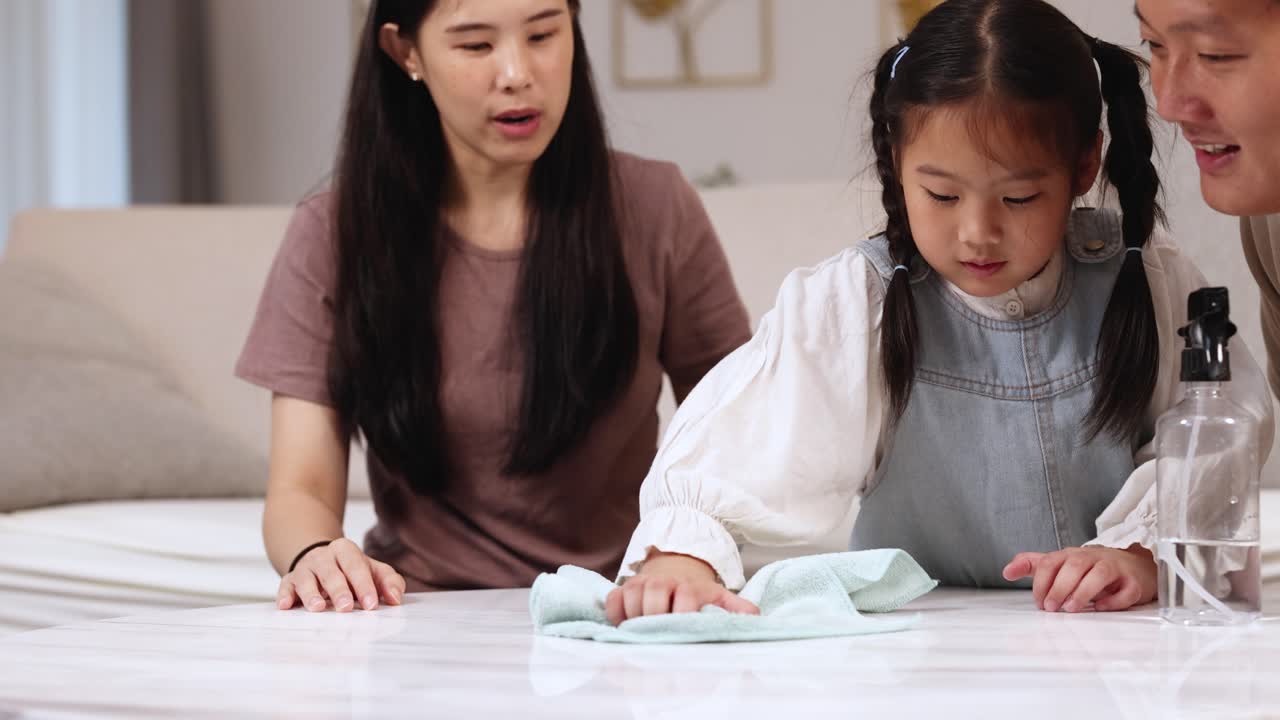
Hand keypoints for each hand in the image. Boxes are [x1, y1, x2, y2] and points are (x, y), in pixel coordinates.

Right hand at [278, 538, 406, 612]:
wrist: (321, 559)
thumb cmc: (351, 570)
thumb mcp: (373, 571)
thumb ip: (389, 582)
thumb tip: (396, 599)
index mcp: (346, 550)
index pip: (356, 566)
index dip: (364, 585)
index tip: (371, 604)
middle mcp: (324, 557)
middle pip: (331, 572)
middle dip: (339, 590)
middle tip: (346, 607)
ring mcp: (305, 568)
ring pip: (306, 578)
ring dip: (311, 593)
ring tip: (317, 608)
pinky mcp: (289, 581)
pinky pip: (285, 586)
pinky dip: (284, 595)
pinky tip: (285, 606)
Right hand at [605, 552, 758, 624]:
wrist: (675, 567)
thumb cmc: (697, 592)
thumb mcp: (720, 597)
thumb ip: (737, 608)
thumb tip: (754, 618)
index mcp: (689, 587)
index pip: (684, 600)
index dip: (682, 618)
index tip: (682, 636)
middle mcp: (663, 582)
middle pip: (654, 598)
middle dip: (655, 620)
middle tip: (659, 641)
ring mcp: (640, 584)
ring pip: (631, 598)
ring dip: (635, 619)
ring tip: (644, 636)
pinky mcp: (622, 588)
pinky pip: (613, 601)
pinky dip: (616, 615)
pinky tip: (627, 626)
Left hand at [1002, 545, 1156, 612]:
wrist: (1133, 565)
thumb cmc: (1091, 567)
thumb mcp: (1060, 564)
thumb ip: (1033, 566)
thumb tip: (1007, 571)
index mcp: (1071, 555)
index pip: (1051, 562)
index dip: (1041, 582)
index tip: (1039, 602)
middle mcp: (1092, 558)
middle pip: (1073, 566)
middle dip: (1059, 587)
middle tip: (1051, 608)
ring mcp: (1115, 568)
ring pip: (1100, 574)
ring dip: (1083, 592)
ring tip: (1071, 608)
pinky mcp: (1134, 582)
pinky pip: (1126, 590)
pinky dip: (1113, 600)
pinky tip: (1101, 608)